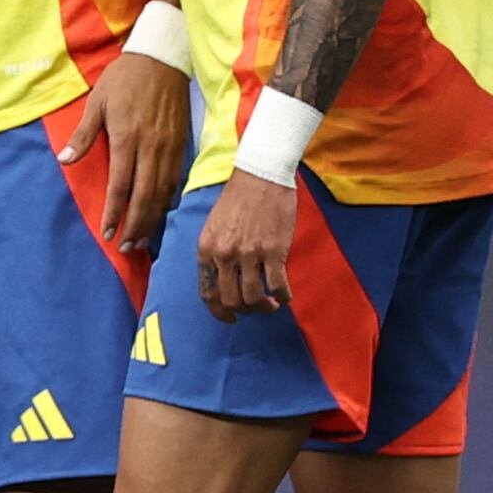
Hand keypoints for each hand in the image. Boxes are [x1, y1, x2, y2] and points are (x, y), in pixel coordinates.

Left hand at [56, 51, 190, 253]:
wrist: (163, 57)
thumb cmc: (125, 79)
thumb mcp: (98, 102)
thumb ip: (83, 134)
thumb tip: (64, 160)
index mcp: (127, 139)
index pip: (121, 186)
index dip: (115, 213)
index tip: (108, 233)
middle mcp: (151, 148)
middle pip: (145, 196)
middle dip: (135, 225)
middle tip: (126, 247)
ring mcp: (169, 147)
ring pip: (163, 192)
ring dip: (152, 219)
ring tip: (142, 239)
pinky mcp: (181, 143)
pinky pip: (175, 179)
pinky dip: (168, 200)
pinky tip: (161, 213)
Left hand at [195, 169, 295, 321]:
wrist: (261, 174)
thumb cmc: (238, 198)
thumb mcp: (214, 225)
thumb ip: (214, 252)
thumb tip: (222, 280)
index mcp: (206, 249)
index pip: (208, 292)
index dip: (219, 311)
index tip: (230, 318)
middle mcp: (224, 255)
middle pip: (231, 300)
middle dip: (244, 311)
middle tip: (255, 308)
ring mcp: (249, 254)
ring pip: (254, 298)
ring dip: (264, 307)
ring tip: (272, 303)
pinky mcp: (273, 251)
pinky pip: (278, 286)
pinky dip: (283, 296)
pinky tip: (286, 295)